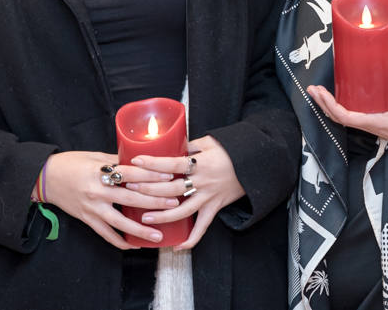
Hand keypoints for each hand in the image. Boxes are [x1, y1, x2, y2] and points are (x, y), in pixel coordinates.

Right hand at [42, 151, 178, 248]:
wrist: (45, 178)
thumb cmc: (71, 163)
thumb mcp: (95, 156)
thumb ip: (117, 161)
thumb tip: (141, 161)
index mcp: (101, 171)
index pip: (132, 173)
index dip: (152, 175)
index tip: (170, 176)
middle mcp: (98, 191)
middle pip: (132, 197)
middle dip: (155, 202)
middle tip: (174, 205)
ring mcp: (92, 207)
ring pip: (121, 222)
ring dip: (141, 229)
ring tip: (159, 235)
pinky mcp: (87, 219)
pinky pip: (106, 234)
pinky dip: (121, 241)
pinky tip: (134, 245)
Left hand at [125, 135, 246, 249]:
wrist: (257, 162)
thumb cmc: (231, 149)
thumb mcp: (209, 142)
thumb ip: (188, 147)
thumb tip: (167, 147)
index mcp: (201, 163)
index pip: (172, 163)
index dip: (153, 163)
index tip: (136, 161)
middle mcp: (203, 182)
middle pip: (172, 188)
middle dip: (149, 189)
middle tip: (130, 188)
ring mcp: (209, 197)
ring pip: (183, 210)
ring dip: (163, 215)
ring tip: (144, 218)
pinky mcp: (216, 207)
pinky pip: (203, 227)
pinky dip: (191, 239)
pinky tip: (177, 246)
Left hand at [307, 62, 387, 158]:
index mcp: (374, 123)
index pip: (344, 117)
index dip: (330, 106)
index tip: (320, 93)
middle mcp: (369, 126)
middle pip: (338, 118)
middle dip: (323, 105)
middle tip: (312, 89)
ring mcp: (372, 125)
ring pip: (344, 119)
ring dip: (330, 107)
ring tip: (320, 93)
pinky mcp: (377, 122)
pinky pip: (354, 117)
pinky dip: (342, 108)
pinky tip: (341, 98)